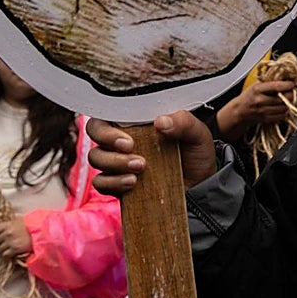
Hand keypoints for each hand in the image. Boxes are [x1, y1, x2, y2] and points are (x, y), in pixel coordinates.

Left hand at [0, 217, 31, 258]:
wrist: (40, 231)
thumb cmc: (30, 224)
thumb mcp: (18, 220)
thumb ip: (8, 224)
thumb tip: (1, 227)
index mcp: (7, 225)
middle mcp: (7, 233)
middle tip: (3, 242)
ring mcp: (10, 242)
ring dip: (2, 249)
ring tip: (7, 248)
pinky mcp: (15, 249)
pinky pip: (5, 254)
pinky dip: (7, 254)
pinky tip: (11, 252)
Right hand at [88, 112, 216, 194]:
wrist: (201, 186)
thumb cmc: (196, 153)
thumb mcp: (197, 134)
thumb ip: (184, 122)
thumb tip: (161, 121)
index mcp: (138, 120)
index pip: (108, 111)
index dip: (107, 123)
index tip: (128, 138)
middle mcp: (124, 138)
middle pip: (95, 132)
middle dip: (108, 141)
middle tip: (131, 148)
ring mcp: (119, 161)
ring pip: (96, 157)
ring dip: (114, 163)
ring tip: (140, 168)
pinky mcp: (119, 183)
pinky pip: (100, 183)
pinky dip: (112, 183)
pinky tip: (133, 183)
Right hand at [215, 80, 295, 142]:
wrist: (240, 110)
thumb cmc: (249, 96)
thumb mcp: (256, 84)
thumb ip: (269, 81)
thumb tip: (285, 78)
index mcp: (257, 89)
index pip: (276, 87)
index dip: (287, 85)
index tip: (292, 84)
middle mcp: (260, 101)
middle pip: (282, 98)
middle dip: (290, 94)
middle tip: (291, 91)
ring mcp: (263, 111)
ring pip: (283, 108)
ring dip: (288, 103)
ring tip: (286, 99)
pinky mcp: (266, 119)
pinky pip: (281, 116)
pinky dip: (284, 111)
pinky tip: (282, 107)